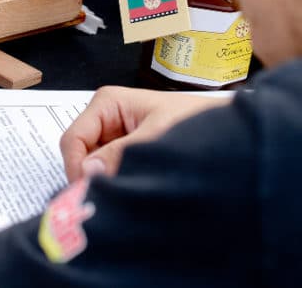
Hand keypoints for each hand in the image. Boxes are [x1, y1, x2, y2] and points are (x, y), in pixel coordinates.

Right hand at [59, 86, 231, 181]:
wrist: (228, 131)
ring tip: (126, 193)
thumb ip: (121, 155)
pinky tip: (131, 190)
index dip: (77, 169)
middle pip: (80, 154)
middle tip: (108, 199)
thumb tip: (89, 173)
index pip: (73, 140)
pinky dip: (116, 183)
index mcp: (107, 102)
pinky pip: (109, 171)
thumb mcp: (157, 138)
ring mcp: (115, 136)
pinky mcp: (125, 153)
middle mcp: (106, 118)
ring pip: (93, 167)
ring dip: (106, 182)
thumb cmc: (196, 123)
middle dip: (92, 177)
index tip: (90, 194)